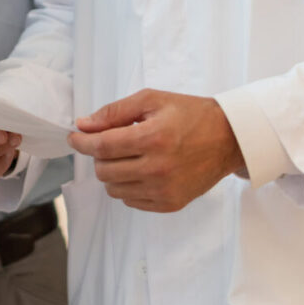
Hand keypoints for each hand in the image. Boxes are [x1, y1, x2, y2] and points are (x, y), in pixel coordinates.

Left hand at [68, 89, 244, 212]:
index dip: (82, 142)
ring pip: (114, 189)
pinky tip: (141, 170)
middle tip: (110, 142)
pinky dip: (128, 186)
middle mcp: (158, 168)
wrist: (228, 139)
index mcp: (153, 138)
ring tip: (129, 156)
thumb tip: (84, 125)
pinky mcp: (171, 204)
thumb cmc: (190, 114)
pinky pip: (131, 201)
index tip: (74, 137)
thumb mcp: (152, 100)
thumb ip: (115, 112)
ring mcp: (165, 190)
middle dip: (99, 155)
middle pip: (104, 170)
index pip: (102, 146)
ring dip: (112, 172)